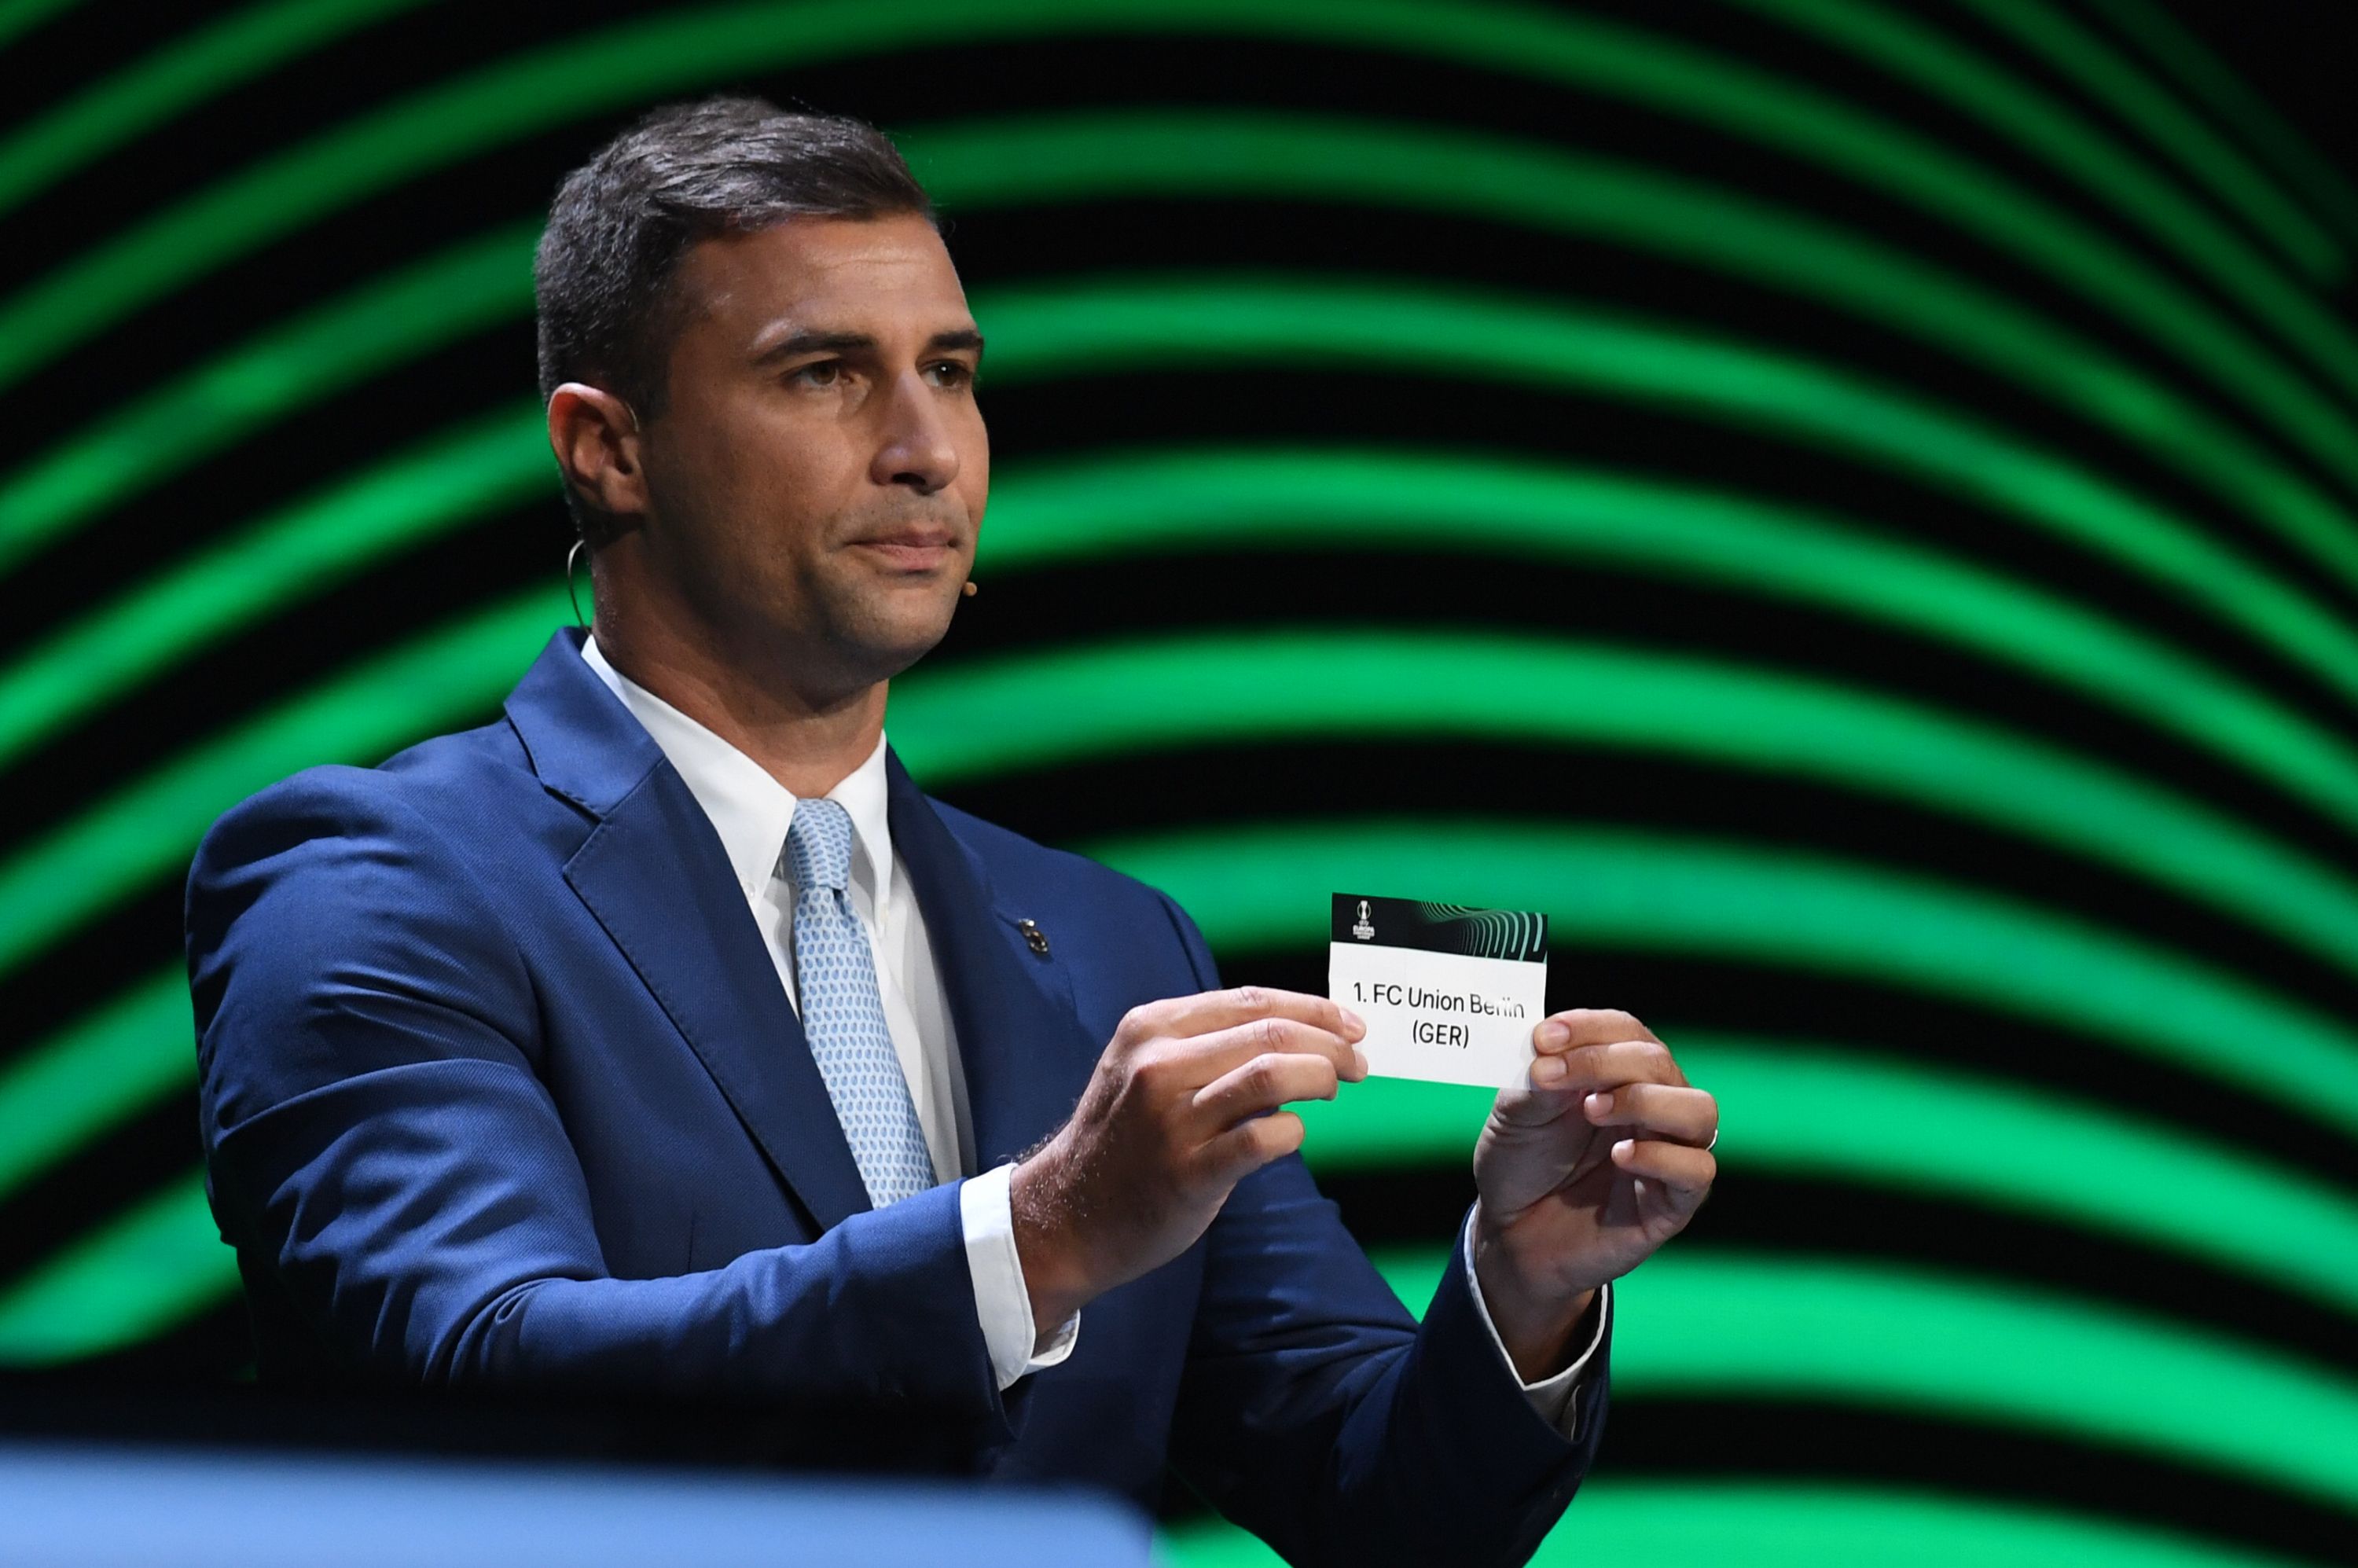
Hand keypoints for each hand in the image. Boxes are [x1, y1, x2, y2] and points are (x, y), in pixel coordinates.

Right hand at [1010, 988, 1368, 1339]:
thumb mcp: (1144, 1071)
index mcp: (1151, 1028)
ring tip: (1335, 1088)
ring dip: (1320, 1077)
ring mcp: (1171, 1120)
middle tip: (1358, 1062)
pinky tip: (1291, 1133)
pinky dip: (1291, 1131)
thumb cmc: (1122, 1140)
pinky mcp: (1187, 1173)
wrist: (1065, 1215)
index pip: (1251, 999)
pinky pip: (1262, 1139)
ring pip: (1271, 1075)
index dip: (1313, 1008)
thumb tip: (1299, 1036)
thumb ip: (1208, 1048)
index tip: (1351, 1024)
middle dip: (1330, 1043)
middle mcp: (1158, 1066)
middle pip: (1270, 1032)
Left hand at [1470, 1008, 1715, 1379]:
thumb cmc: (1521, 1166)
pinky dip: (1662, 1156)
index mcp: (1617, 1074)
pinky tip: (1620, 1156)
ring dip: (1645, 1101)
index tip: (1546, 1037)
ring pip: (1699, 1110)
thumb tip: (1551, 1050)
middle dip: (1606, 1061)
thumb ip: (1536, 1080)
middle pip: (1660, 1062)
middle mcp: (1652, 1106)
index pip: (1627, 1030)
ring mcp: (1668, 1153)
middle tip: (1556, 1077)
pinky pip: (1697, 1171)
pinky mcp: (1672, 1203)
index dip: (1591, 1027)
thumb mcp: (1514, 1114)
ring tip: (1594, 1112)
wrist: (1511, 1237)